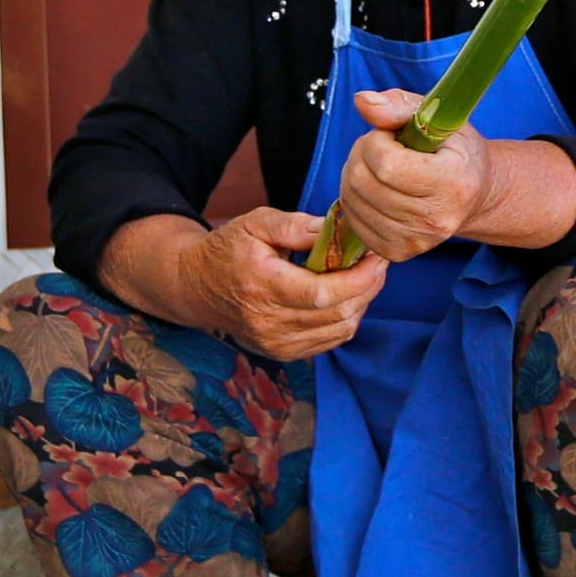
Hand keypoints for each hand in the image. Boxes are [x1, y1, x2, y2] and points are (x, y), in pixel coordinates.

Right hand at [196, 208, 385, 360]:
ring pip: (339, 330)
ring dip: (361, 303)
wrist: (197, 288)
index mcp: (262, 286)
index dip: (358, 278)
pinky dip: (347, 318)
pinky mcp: (282, 353)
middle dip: (368, 287)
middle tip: (378, 262)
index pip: (322, 293)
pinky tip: (347, 296)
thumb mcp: (255, 223)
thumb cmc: (228, 250)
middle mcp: (269, 322)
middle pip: (337, 314)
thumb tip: (336, 229)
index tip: (377, 257)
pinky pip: (330, 340)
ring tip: (365, 277)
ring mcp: (276, 343)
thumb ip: (296, 226)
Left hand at [333, 86, 484, 263]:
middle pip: (364, 182)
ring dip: (355, 176)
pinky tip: (376, 190)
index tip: (390, 135)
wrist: (474, 196)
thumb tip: (362, 101)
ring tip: (380, 168)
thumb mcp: (439, 117)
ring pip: (353, 201)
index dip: (376, 141)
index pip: (386, 164)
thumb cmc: (455, 151)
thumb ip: (399, 105)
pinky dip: (356, 200)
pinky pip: (353, 222)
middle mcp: (436, 220)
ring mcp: (417, 241)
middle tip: (381, 149)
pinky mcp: (398, 252)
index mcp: (453, 182)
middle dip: (361, 156)